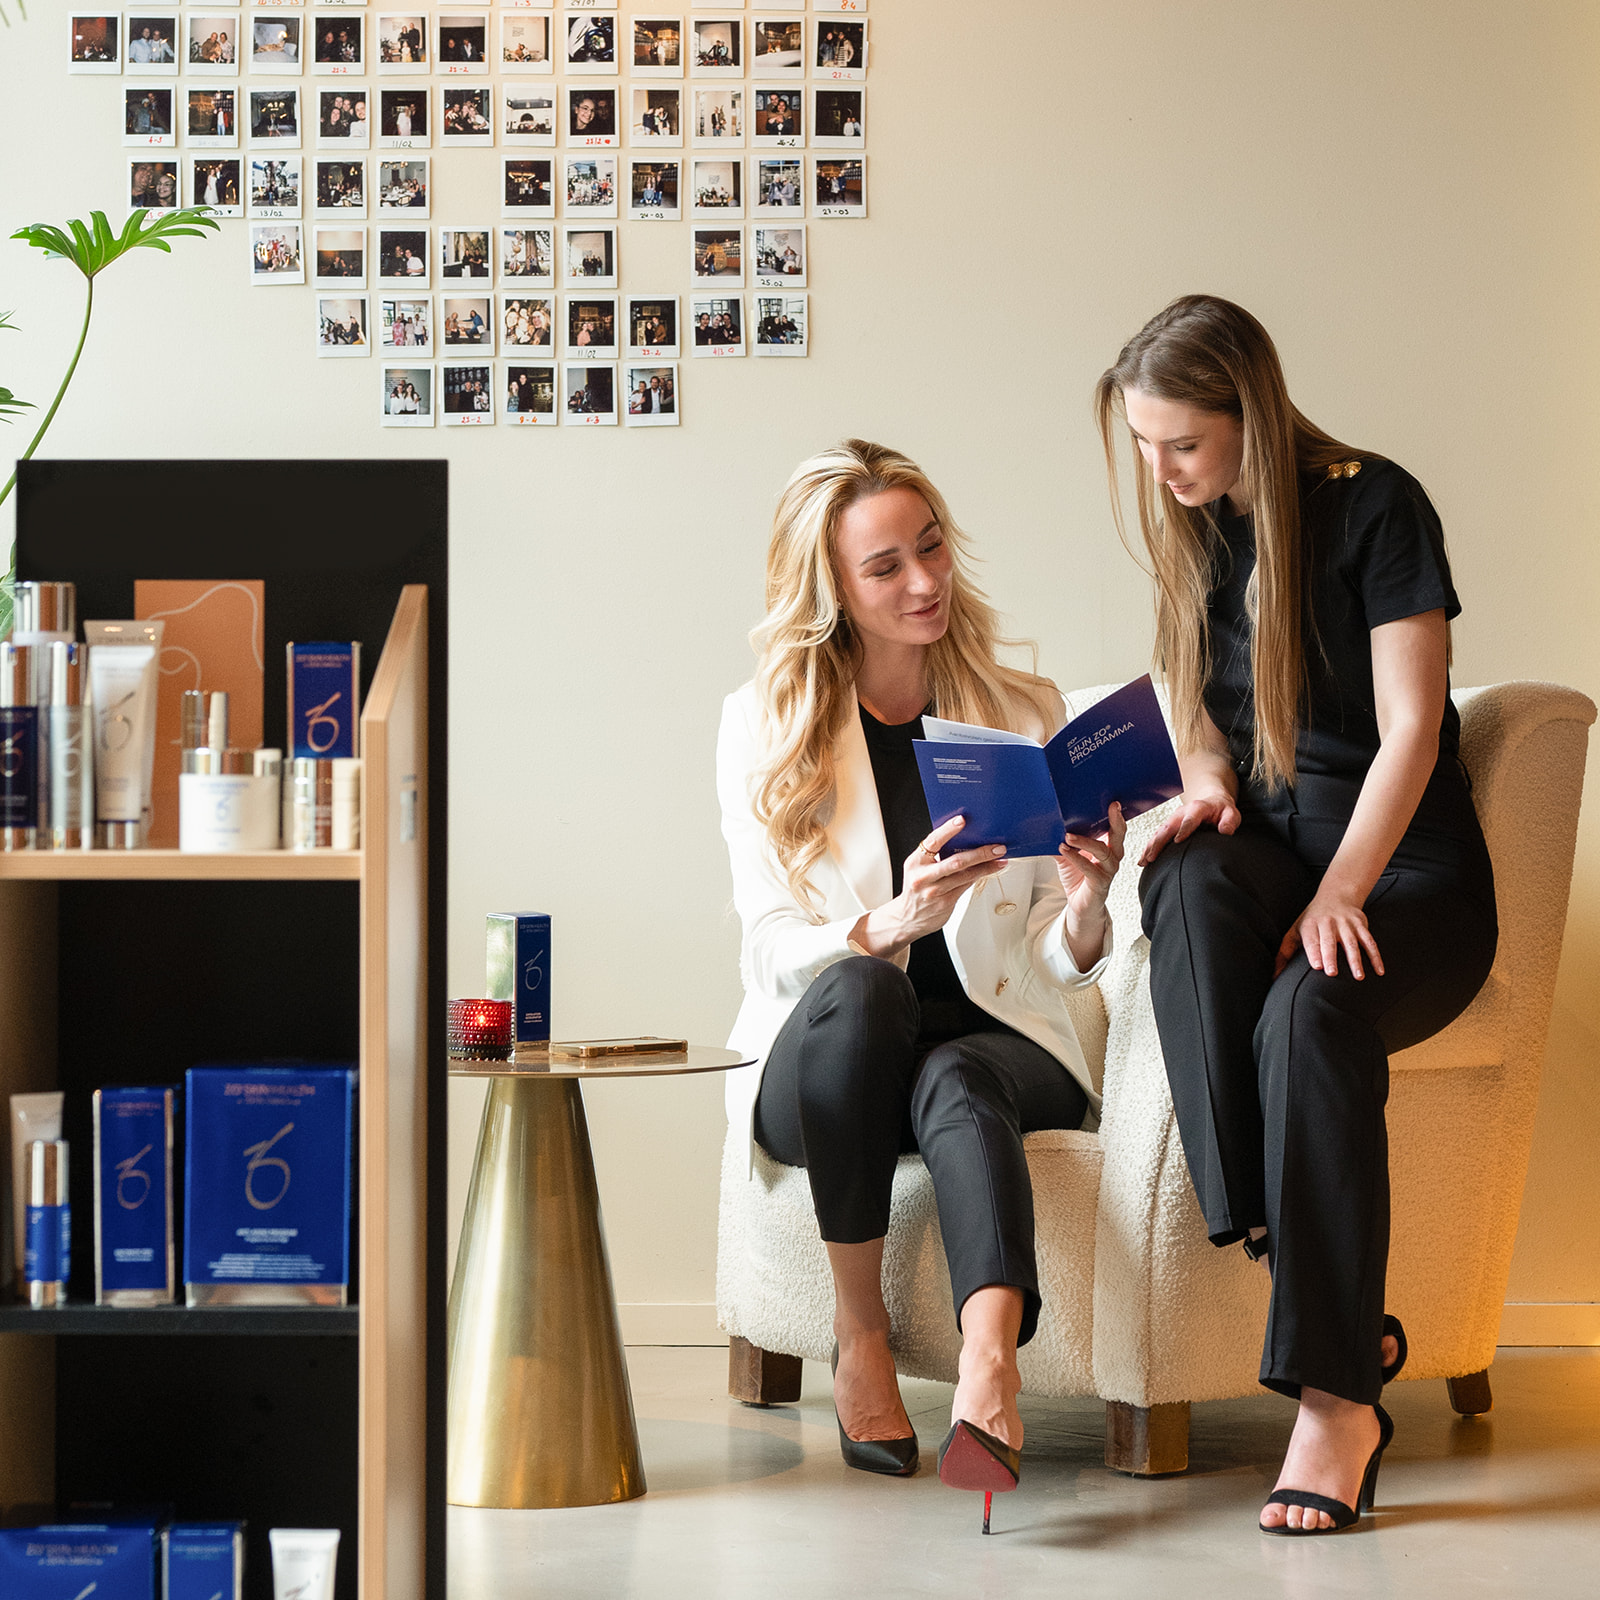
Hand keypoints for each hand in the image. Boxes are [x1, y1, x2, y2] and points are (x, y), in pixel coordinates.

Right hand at [853, 814, 1006, 957]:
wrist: (907, 918)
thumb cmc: (917, 888)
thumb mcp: (919, 868)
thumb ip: (935, 856)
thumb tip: (965, 841)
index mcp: (915, 862)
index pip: (932, 842)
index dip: (947, 830)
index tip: (962, 820)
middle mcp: (923, 877)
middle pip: (956, 861)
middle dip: (980, 853)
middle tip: (996, 847)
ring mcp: (934, 892)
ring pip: (965, 875)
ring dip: (986, 867)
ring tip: (1000, 860)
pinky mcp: (945, 903)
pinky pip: (966, 886)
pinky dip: (979, 877)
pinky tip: (989, 871)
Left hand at [1055, 802, 1126, 920]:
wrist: (1079, 904)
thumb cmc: (1077, 877)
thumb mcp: (1067, 855)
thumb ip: (1062, 841)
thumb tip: (1047, 826)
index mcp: (1108, 847)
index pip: (1116, 829)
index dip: (1116, 816)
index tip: (1113, 803)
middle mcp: (1112, 857)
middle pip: (1118, 836)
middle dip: (1115, 821)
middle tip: (1110, 807)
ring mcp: (1108, 870)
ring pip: (1102, 851)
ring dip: (1085, 841)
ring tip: (1068, 836)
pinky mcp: (1100, 883)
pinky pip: (1090, 868)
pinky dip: (1076, 858)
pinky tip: (1064, 851)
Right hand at [1137, 790, 1240, 865]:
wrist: (1213, 803)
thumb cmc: (1222, 810)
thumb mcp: (1231, 813)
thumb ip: (1229, 821)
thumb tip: (1225, 831)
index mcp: (1198, 808)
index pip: (1190, 818)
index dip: (1184, 828)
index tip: (1178, 840)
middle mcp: (1182, 813)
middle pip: (1168, 827)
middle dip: (1159, 841)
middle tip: (1153, 856)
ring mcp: (1174, 820)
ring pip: (1159, 832)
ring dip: (1150, 846)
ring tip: (1144, 861)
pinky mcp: (1170, 827)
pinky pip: (1157, 837)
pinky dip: (1149, 848)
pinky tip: (1144, 860)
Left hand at [1274, 887, 1385, 979]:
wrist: (1336, 895)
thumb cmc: (1312, 920)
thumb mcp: (1295, 931)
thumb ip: (1284, 953)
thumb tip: (1272, 976)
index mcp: (1310, 925)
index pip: (1312, 940)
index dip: (1314, 952)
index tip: (1317, 966)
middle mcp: (1328, 923)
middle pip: (1330, 941)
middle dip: (1331, 956)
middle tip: (1332, 973)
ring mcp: (1346, 924)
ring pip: (1352, 942)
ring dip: (1356, 959)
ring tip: (1358, 977)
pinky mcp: (1361, 925)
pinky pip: (1370, 942)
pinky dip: (1376, 956)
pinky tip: (1379, 971)